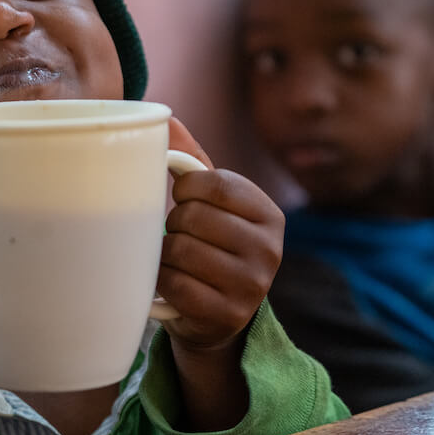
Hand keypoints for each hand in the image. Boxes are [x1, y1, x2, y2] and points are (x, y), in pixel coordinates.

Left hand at [158, 117, 283, 351]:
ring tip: (175, 257)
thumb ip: (192, 161)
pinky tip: (170, 281)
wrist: (214, 315)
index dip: (186, 186)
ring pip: (182, 251)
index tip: (181, 196)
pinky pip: (175, 285)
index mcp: (270, 214)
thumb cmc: (209, 244)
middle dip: (175, 222)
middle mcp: (270, 250)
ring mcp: (253, 287)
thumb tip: (165, 118)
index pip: (217, 184)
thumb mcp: (210, 203)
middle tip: (180, 233)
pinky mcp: (227, 316)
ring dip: (165, 253)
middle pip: (195, 217)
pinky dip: (162, 281)